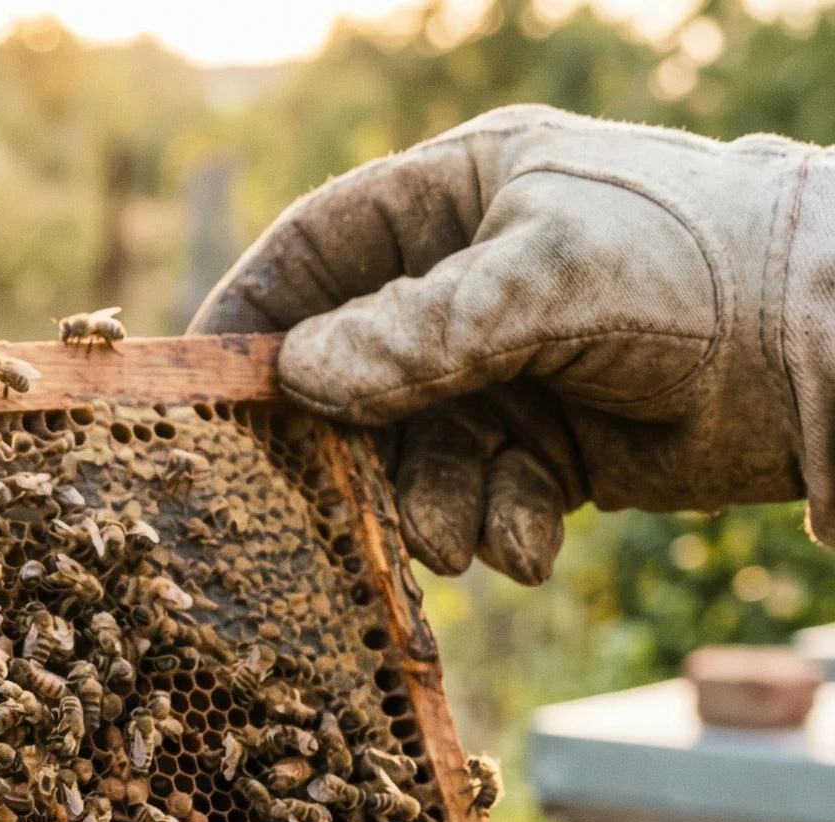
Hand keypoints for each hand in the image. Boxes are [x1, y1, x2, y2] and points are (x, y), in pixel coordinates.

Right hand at [192, 103, 834, 582]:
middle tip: (317, 506)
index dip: (250, 318)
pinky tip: (533, 542)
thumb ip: (421, 333)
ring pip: (411, 455)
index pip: (315, 250)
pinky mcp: (549, 447)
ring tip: (461, 539)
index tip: (200, 393)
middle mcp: (467, 282)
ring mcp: (505, 369)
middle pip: (349, 371)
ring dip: (426, 506)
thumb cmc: (701, 267)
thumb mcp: (550, 284)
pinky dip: (498, 529)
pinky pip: (481, 498)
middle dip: (344, 447)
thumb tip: (299, 377)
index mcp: (460, 198)